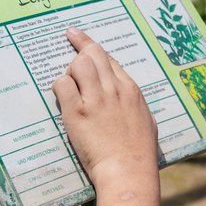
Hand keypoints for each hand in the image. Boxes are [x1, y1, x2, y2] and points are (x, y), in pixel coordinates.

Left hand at [52, 27, 158, 186]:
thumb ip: (133, 104)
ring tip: (70, 88)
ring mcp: (95, 99)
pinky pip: (62, 85)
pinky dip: (59, 87)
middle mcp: (113, 89)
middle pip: (92, 54)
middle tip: (67, 56)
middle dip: (78, 52)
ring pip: (77, 64)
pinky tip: (62, 100)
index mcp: (130, 89)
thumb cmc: (139, 151)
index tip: (75, 36)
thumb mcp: (145, 120)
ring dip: (70, 71)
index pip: (107, 57)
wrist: (128, 169)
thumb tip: (126, 99)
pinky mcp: (77, 112)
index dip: (89, 45)